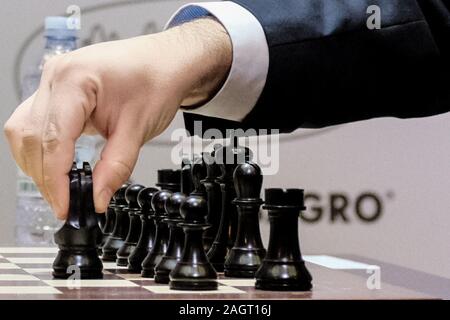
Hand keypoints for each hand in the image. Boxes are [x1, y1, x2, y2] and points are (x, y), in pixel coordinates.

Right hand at [4, 18, 231, 218]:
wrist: (165, 61)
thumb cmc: (156, 81)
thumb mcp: (139, 128)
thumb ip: (116, 167)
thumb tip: (97, 199)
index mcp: (74, 80)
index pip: (53, 139)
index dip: (55, 179)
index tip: (66, 206)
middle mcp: (55, 77)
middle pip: (30, 137)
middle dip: (44, 176)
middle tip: (66, 204)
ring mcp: (52, 82)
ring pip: (24, 132)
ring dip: (38, 165)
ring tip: (63, 189)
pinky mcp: (56, 91)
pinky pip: (34, 124)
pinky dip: (43, 150)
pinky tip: (59, 166)